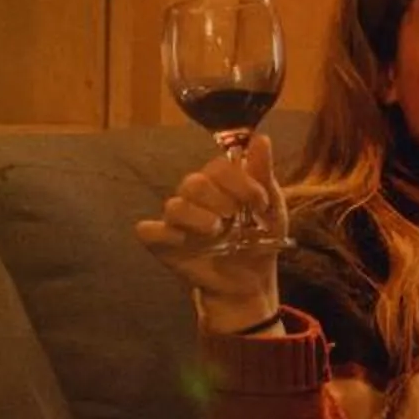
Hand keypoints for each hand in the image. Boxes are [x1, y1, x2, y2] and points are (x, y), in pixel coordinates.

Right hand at [133, 131, 286, 327]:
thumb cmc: (260, 238)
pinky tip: (183, 242)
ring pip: (174, 206)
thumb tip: (261, 138)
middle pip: (193, 183)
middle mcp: (195, 197)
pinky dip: (162, 234)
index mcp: (219, 183)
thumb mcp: (270, 207)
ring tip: (216, 232)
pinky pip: (148, 231)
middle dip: (219, 199)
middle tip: (233, 217)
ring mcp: (177, 221)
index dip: (240, 182)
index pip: (219, 167)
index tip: (260, 203)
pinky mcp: (164, 244)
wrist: (252, 280)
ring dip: (198, 218)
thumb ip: (262, 173)